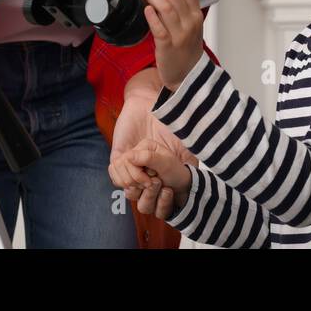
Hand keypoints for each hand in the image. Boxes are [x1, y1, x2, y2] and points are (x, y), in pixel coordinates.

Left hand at [107, 87, 195, 220]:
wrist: (146, 105)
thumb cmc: (167, 126)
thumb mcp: (183, 146)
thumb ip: (190, 163)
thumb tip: (194, 183)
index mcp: (163, 177)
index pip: (162, 205)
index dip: (163, 202)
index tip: (167, 188)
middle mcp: (147, 178)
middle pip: (144, 203)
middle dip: (148, 195)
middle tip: (154, 180)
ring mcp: (132, 171)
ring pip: (128, 191)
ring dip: (134, 180)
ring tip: (140, 166)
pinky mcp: (118, 159)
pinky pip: (115, 176)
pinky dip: (121, 171)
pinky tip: (129, 158)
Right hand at [116, 138, 192, 215]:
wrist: (190, 184)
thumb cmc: (176, 168)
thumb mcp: (164, 159)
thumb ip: (146, 157)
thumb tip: (127, 156)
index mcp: (137, 159)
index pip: (118, 169)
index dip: (131, 173)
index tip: (149, 173)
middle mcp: (136, 174)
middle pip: (125, 186)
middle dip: (141, 184)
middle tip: (156, 179)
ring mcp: (142, 190)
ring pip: (135, 200)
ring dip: (150, 194)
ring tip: (163, 185)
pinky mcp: (150, 203)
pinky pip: (149, 209)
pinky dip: (161, 202)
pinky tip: (168, 192)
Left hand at [134, 0, 205, 91]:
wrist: (187, 75)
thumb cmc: (186, 49)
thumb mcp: (191, 26)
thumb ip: (182, 9)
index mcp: (196, 15)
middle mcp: (190, 23)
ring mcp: (179, 35)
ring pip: (165, 7)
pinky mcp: (167, 46)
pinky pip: (158, 28)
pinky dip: (151, 16)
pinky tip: (145, 8)